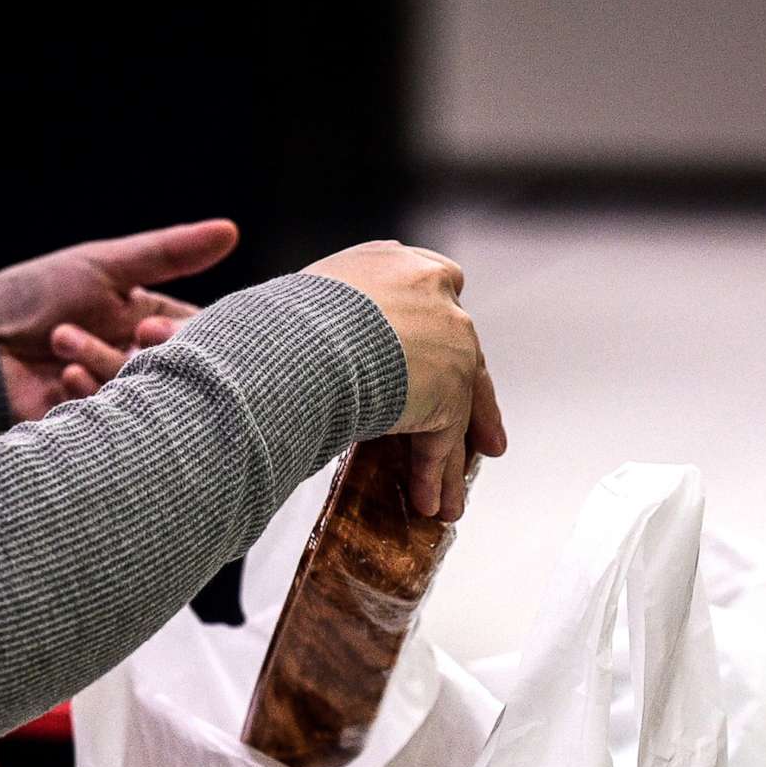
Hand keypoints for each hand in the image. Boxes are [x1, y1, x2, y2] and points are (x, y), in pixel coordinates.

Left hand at [0, 219, 239, 420]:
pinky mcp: (96, 425)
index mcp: (152, 321)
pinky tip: (61, 376)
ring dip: (102, 364)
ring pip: (142, 393)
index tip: (157, 328)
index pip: (195, 334)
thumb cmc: (38, 295)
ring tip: (62, 339)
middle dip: (146, 355)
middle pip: (173, 369)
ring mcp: (120, 395)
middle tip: (126, 338)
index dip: (187, 335)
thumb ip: (169, 254)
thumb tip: (230, 230)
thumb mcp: (105, 266)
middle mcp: (141, 361)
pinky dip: (88, 395)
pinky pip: (113, 419)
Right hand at [303, 241, 507, 519]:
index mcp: (393, 263)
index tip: (447, 350)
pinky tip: (429, 504)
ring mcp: (448, 339)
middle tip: (483, 437)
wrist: (301, 339)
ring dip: (453, 454)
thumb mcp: (304, 305)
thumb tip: (306, 361)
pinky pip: (442, 440)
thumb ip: (327, 326)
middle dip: (471, 401)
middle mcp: (430, 290)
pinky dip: (433, 474)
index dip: (439, 329)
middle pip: (463, 352)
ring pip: (458, 405)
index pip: (436, 288)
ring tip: (451, 496)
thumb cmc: (282, 322)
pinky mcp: (450, 389)